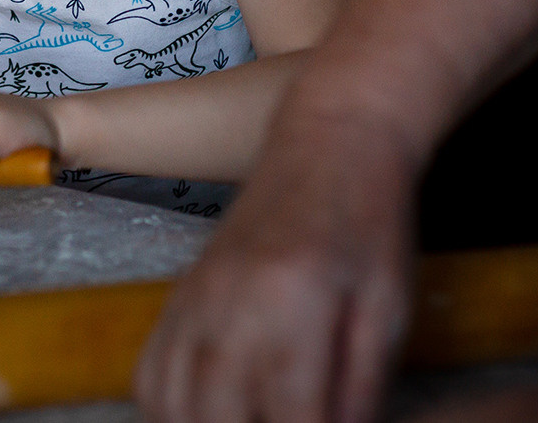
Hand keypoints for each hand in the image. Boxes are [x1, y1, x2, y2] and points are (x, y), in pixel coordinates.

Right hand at [135, 108, 415, 422]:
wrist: (329, 143)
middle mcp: (229, 304)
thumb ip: (362, 387)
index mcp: (292, 303)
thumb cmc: (369, 223)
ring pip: (172, 405)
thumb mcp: (388, 308)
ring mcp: (194, 299)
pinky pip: (148, 375)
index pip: (292, 420)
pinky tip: (209, 413)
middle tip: (284, 422)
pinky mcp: (178, 294)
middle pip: (218, 421)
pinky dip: (169, 409)